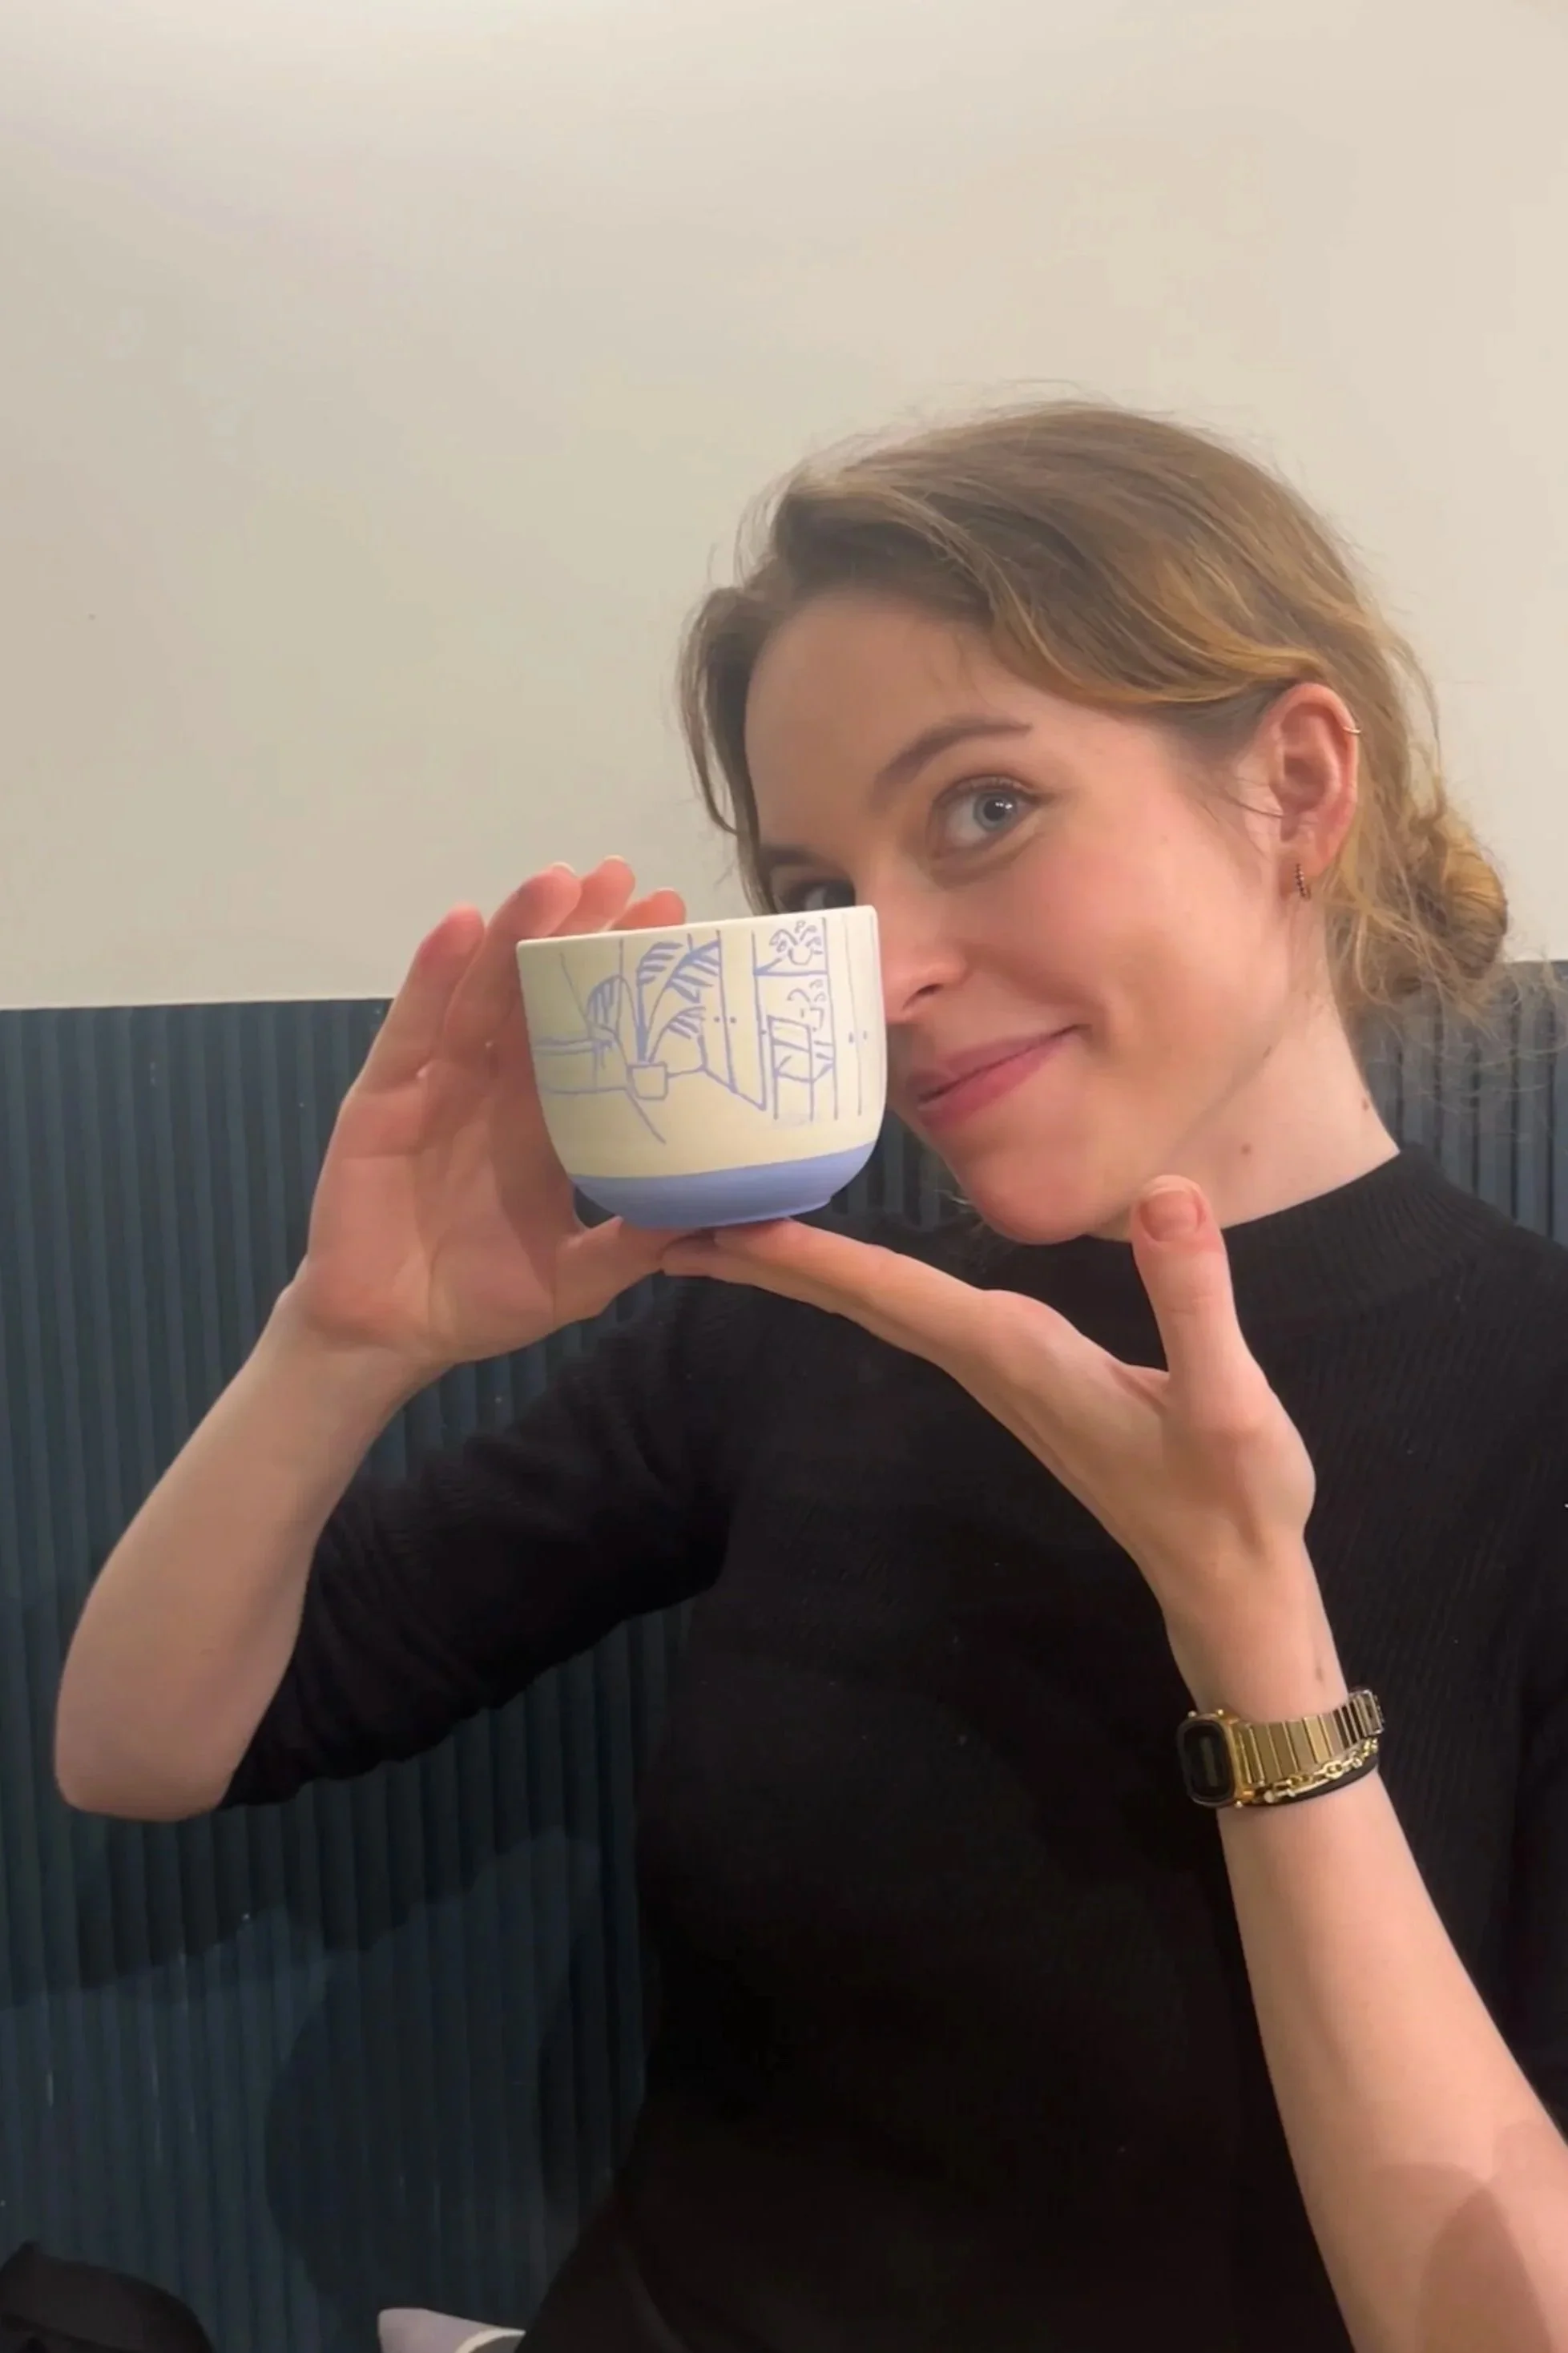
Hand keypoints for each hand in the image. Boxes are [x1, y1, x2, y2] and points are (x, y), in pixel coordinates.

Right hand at [291, 858, 688, 1375]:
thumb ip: (636, 1245)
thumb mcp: (576, 1278)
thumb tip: (723, 1220)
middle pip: (539, 995)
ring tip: (557, 882)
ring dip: (515, 932)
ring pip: (481, 994)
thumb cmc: (476, 1302)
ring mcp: (438, 1087)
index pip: (592, 1036)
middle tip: (625, 878)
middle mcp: (494, 1090)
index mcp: (545, 1124)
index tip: (674, 926)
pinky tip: (462, 925)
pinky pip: (412, 1029)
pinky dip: (433, 975)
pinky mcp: (384, 1099)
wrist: (387, 1337)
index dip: (624, 982)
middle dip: (579, 934)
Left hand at [665, 1181, 1337, 1709]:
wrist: (1227, 1578)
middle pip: (857, 1297)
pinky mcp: (1021, 1373)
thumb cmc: (1231, 1497)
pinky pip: (914, 1311)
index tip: (713, 1223)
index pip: (889, 1293)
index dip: (802, 1254)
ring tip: (725, 1218)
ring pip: (878, 1304)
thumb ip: (1194, 1300)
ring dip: (800, 1264)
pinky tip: (839, 1259)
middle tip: (666, 1210)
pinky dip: (859, 1276)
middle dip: (765, 1253)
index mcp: (1016, 1355)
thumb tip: (1166, 1194)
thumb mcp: (1229, 1401)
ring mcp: (999, 1371)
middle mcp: (990, 1361)